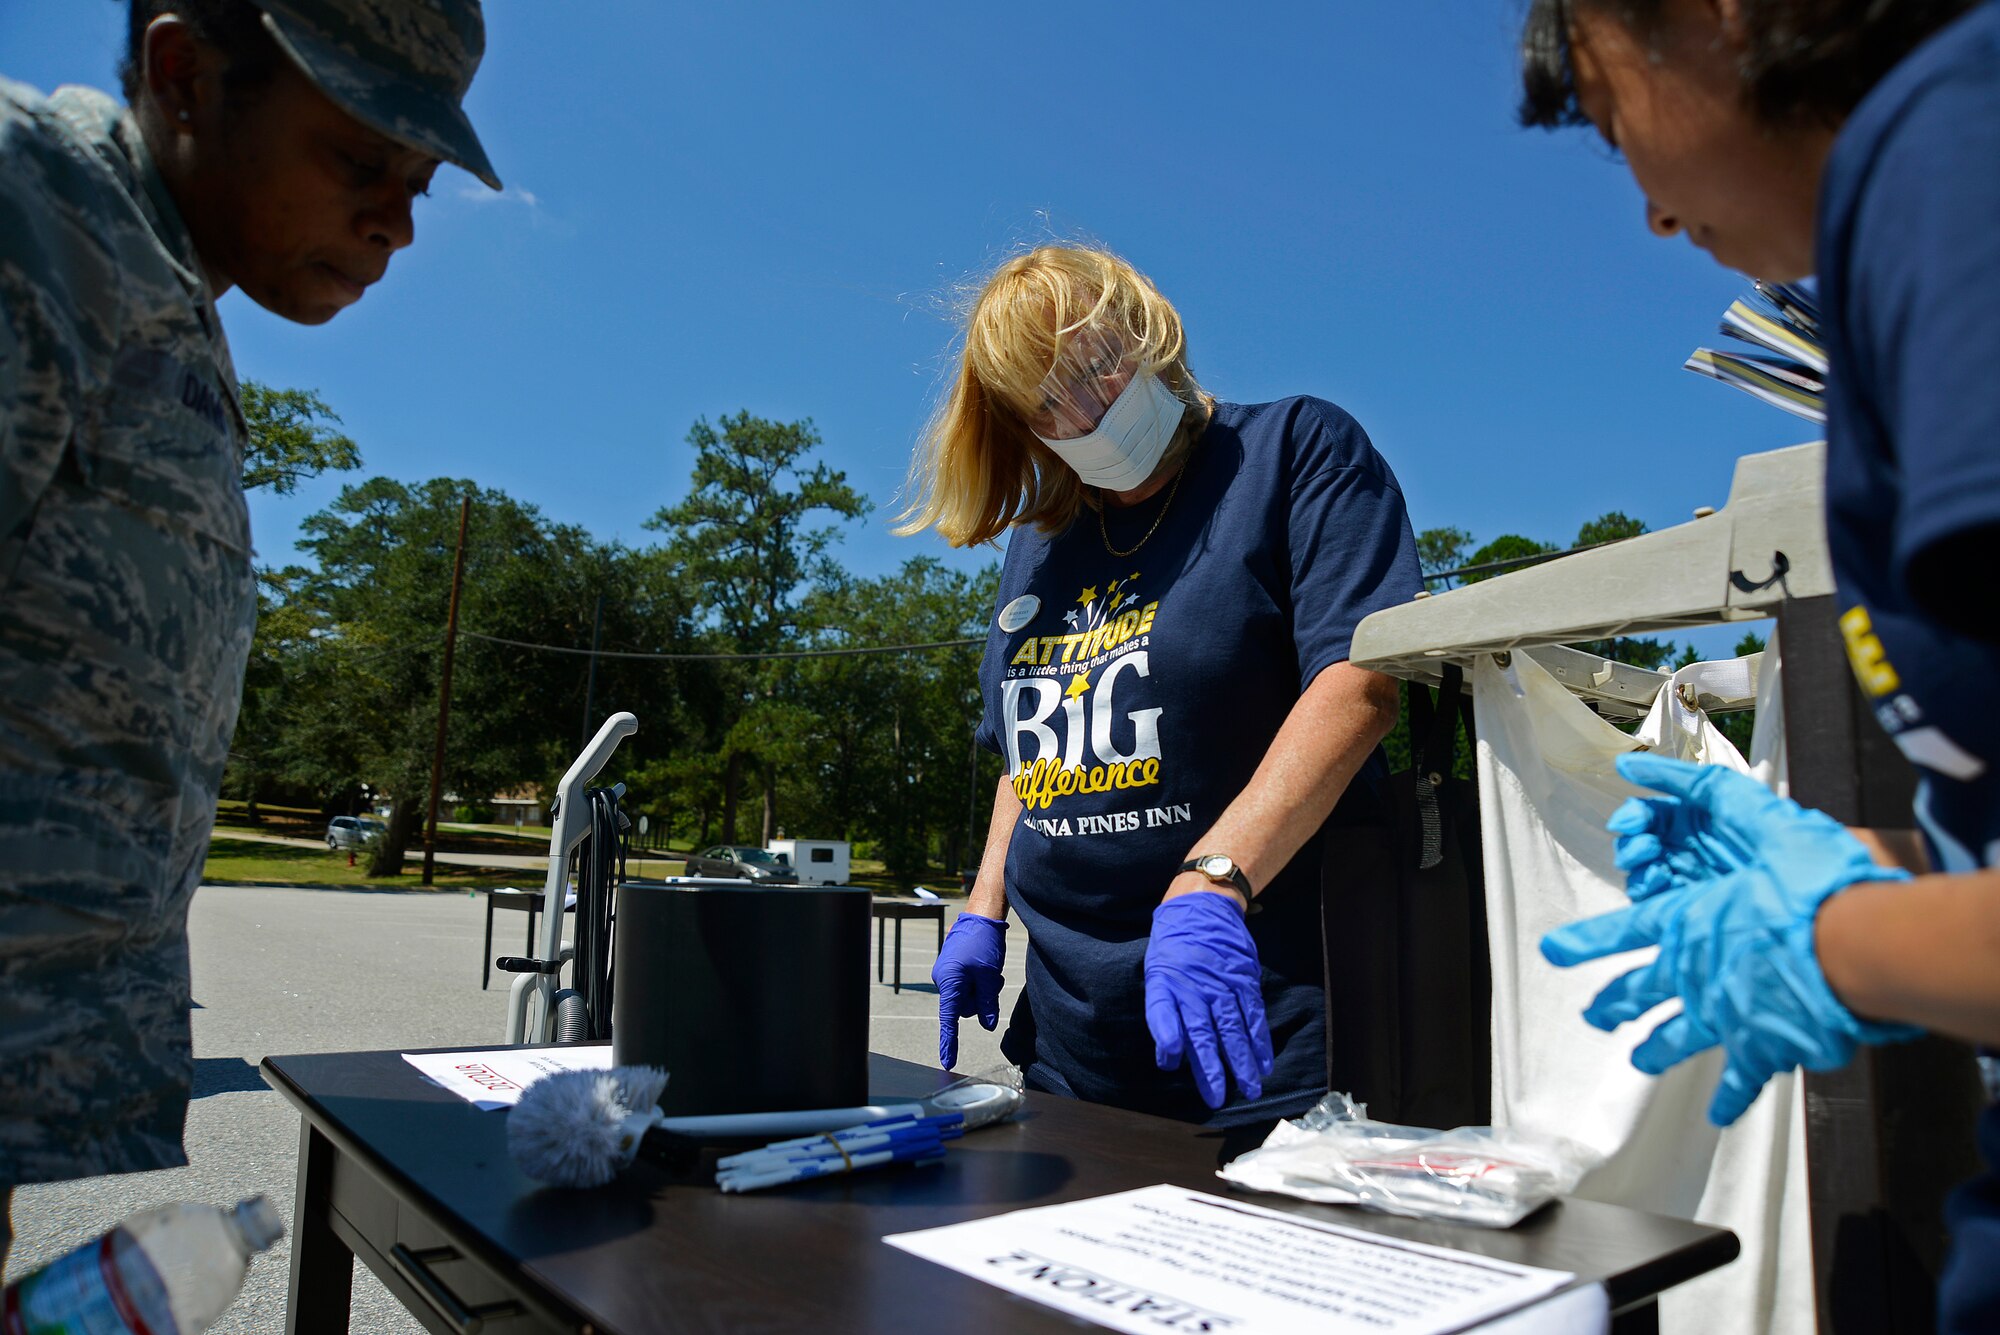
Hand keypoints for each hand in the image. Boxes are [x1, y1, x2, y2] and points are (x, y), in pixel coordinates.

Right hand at [934, 912, 1006, 1068]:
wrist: (980, 916)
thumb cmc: (984, 943)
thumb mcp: (990, 975)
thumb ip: (988, 1003)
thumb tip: (988, 1026)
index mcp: (949, 983)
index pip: (949, 1020)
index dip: (950, 1043)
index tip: (948, 1062)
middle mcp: (944, 980)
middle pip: (964, 1008)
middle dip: (981, 999)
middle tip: (993, 979)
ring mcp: (948, 974)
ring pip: (969, 997)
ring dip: (982, 989)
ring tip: (991, 970)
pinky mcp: (954, 969)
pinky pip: (968, 986)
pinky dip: (979, 982)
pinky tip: (987, 967)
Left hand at [1145, 890, 1273, 1107]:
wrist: (1202, 907)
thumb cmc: (1174, 950)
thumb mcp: (1157, 977)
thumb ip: (1163, 1018)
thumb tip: (1168, 1059)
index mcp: (1169, 986)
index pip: (1168, 1018)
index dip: (1171, 1042)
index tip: (1172, 1064)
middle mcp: (1196, 987)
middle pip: (1206, 1032)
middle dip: (1213, 1068)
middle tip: (1219, 1098)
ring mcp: (1223, 983)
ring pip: (1234, 1028)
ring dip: (1242, 1060)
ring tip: (1249, 1088)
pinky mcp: (1245, 980)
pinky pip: (1254, 1015)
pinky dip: (1259, 1041)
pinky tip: (1264, 1063)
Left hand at [1543, 757, 1916, 1125]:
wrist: (1853, 943)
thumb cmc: (1811, 878)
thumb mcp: (1757, 818)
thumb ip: (1699, 791)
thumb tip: (1634, 765)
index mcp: (1685, 922)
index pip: (1618, 932)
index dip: (1584, 942)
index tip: (1554, 953)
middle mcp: (1691, 971)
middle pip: (1639, 992)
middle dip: (1613, 1004)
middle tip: (1593, 1017)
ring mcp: (1723, 1013)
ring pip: (1678, 1036)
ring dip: (1656, 1049)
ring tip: (1640, 1060)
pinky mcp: (1762, 1044)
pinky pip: (1741, 1076)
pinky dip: (1729, 1096)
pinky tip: (1716, 1113)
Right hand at [1606, 753, 1761, 899]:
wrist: (1800, 882)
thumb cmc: (1769, 831)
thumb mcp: (1720, 788)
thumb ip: (1669, 775)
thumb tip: (1623, 763)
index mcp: (1697, 820)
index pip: (1651, 815)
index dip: (1635, 816)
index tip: (1631, 822)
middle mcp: (1692, 850)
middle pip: (1640, 844)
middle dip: (1632, 842)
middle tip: (1645, 846)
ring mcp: (1691, 881)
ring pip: (1641, 873)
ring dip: (1636, 867)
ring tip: (1654, 867)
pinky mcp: (1691, 909)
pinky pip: (1651, 903)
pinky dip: (1645, 890)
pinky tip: (1660, 882)